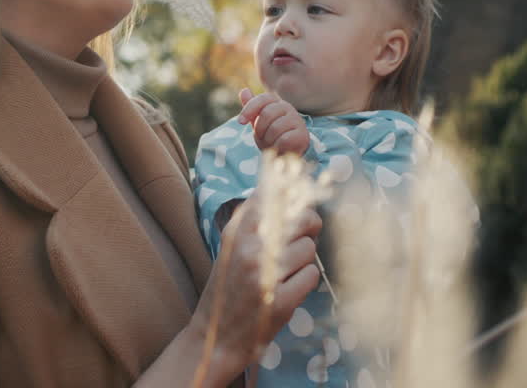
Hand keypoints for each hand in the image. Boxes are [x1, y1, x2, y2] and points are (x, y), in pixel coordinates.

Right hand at [187, 192, 321, 377]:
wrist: (215, 338)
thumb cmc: (229, 289)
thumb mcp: (233, 247)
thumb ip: (256, 219)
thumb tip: (288, 187)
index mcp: (237, 231)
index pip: (274, 194)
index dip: (294, 196)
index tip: (299, 202)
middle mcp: (249, 247)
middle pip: (302, 218)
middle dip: (310, 228)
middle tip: (302, 240)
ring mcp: (263, 274)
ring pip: (309, 249)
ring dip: (304, 261)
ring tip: (285, 274)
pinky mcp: (279, 300)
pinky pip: (311, 275)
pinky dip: (305, 283)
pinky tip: (288, 290)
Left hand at [237, 88, 309, 155]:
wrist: (288, 153)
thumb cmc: (272, 136)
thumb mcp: (258, 122)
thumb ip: (252, 108)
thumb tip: (244, 91)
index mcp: (276, 103)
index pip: (262, 99)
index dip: (249, 109)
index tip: (240, 121)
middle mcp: (288, 108)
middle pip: (266, 114)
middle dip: (260, 130)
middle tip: (262, 138)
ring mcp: (297, 120)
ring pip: (275, 128)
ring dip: (269, 140)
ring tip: (272, 144)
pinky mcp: (302, 135)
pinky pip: (284, 139)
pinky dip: (278, 146)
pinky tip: (280, 148)